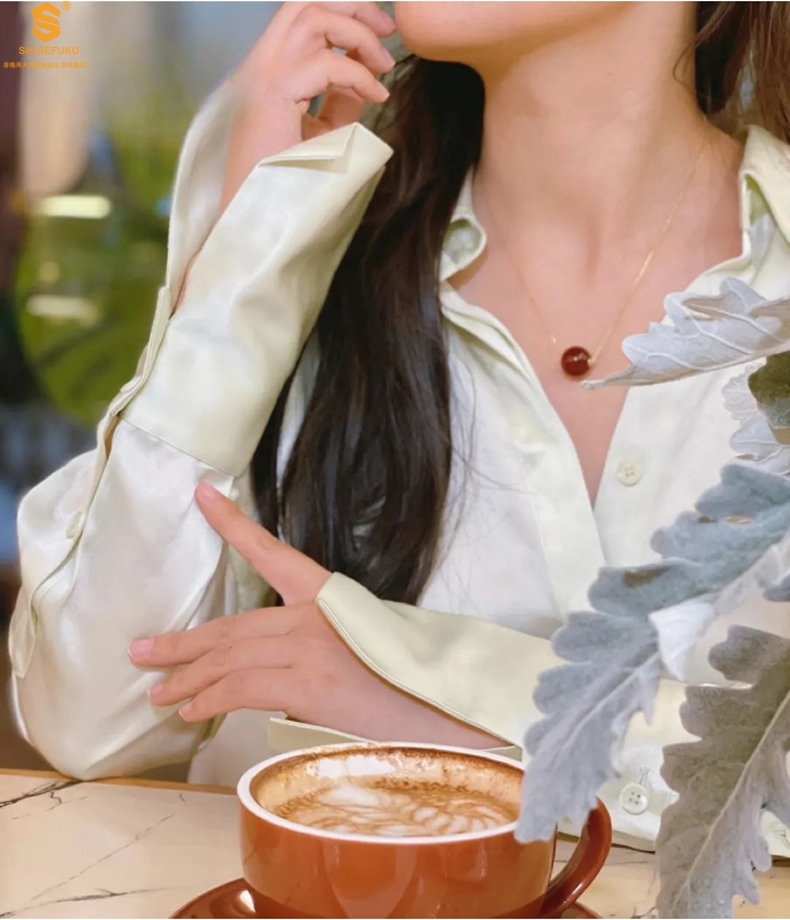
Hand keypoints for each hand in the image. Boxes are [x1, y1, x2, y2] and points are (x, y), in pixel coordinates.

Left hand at [128, 483, 499, 748]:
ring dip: (186, 677)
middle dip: (181, 643)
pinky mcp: (308, 683)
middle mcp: (314, 614)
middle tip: (142, 650)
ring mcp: (309, 647)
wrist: (446, 705)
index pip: (272, 551)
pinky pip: (240, 688)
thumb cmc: (410, 678)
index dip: (231, 523)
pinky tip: (190, 710)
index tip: (202, 495)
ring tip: (157, 690)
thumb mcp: (365, 641)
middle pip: (231, 625)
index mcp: (331, 594)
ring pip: (228, 656)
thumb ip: (316, 642)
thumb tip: (277, 668)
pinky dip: (208, 699)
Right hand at [221, 2, 396, 207]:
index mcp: (270, 71)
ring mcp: (262, 77)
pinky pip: (324, 64)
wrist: (257, 214)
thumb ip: (342, 99)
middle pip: (305, 2)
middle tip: (389, 29)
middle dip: (353, 5)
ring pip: (310, 15)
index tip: (381, 39)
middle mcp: (261, 66)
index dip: (346, 15)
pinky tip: (378, 94)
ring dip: (356, 31)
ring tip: (384, 63)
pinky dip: (358, 74)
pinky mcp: (271, 96)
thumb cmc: (288, 181)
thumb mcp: (325, 132)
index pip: (303, 16)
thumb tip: (368, 74)